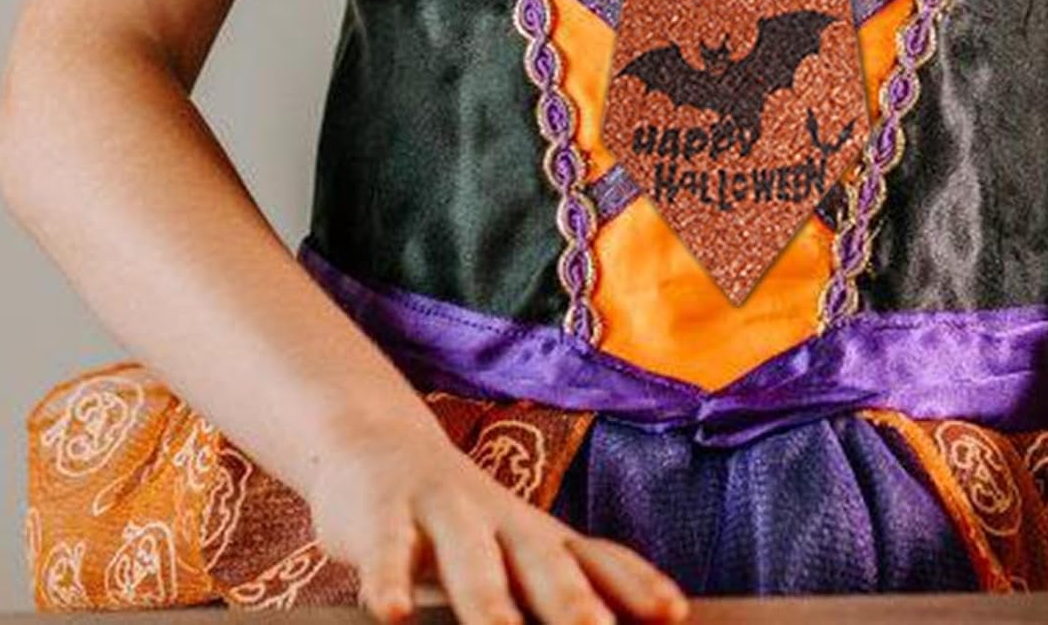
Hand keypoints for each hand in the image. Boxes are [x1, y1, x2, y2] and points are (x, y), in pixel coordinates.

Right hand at [306, 405, 689, 624]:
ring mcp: (440, 508)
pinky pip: (386, 549)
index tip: (673, 613)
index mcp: (534, 532)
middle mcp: (496, 517)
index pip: (594, 558)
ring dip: (487, 600)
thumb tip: (622, 617)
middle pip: (540, 558)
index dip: (633, 583)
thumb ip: (555, 584)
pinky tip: (392, 614)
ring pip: (467, 554)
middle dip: (571, 602)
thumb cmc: (456, 516)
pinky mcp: (380, 512)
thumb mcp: (509, 548)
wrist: (374, 439)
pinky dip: (388, 579)